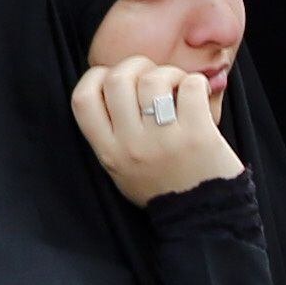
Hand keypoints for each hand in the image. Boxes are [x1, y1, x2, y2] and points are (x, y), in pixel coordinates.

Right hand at [68, 61, 245, 203]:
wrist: (203, 218)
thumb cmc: (161, 187)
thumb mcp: (120, 168)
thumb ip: (111, 132)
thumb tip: (112, 82)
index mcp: (108, 153)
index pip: (83, 99)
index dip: (95, 77)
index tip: (113, 78)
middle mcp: (132, 145)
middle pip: (117, 79)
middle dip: (135, 65)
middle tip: (151, 75)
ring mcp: (164, 140)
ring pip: (153, 79)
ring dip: (169, 73)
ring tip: (178, 85)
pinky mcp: (198, 135)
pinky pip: (191, 87)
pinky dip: (195, 83)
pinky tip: (197, 95)